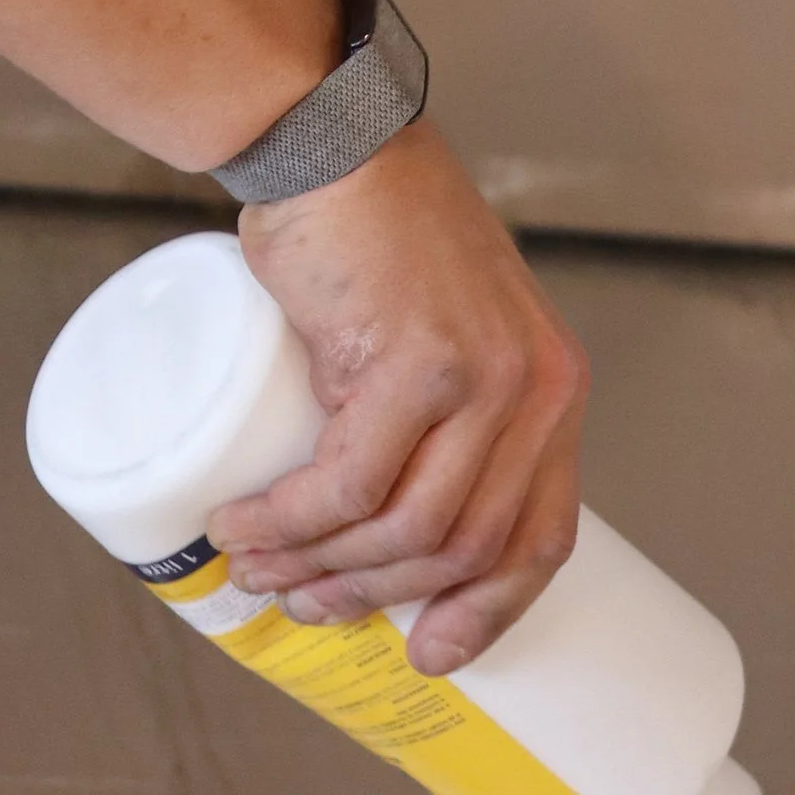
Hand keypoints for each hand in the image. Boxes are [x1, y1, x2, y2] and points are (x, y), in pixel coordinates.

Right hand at [211, 119, 588, 673]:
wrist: (331, 139)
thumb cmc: (368, 227)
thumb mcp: (440, 325)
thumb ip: (438, 406)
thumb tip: (375, 515)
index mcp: (550, 388)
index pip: (541, 534)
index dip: (489, 611)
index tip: (431, 655)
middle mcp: (534, 389)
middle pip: (464, 545)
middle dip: (374, 594)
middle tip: (302, 602)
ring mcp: (481, 376)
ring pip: (406, 528)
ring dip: (321, 565)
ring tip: (257, 566)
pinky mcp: (415, 361)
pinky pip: (350, 481)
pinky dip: (292, 521)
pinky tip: (243, 526)